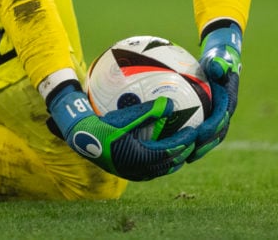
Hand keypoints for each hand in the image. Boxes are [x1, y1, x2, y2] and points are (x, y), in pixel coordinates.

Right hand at [47, 83, 195, 180]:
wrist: (83, 138)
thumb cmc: (105, 125)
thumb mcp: (128, 116)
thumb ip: (150, 111)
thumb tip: (171, 104)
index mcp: (141, 157)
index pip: (170, 151)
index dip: (184, 142)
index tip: (194, 131)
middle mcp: (139, 169)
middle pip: (169, 163)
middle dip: (184, 152)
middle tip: (193, 141)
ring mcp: (132, 173)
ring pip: (161, 169)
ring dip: (174, 160)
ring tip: (182, 149)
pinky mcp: (127, 172)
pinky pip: (151, 170)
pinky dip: (162, 163)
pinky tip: (162, 154)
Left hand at [188, 23, 241, 162]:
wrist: (221, 63)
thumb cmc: (218, 59)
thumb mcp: (219, 58)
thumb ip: (220, 64)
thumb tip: (218, 67)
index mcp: (229, 101)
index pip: (221, 118)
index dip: (212, 128)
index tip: (199, 135)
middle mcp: (226, 112)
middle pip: (217, 134)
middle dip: (205, 145)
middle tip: (190, 154)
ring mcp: (218, 117)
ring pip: (211, 138)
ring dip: (200, 149)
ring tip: (184, 158)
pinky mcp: (210, 119)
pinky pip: (203, 133)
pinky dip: (194, 142)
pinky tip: (177, 147)